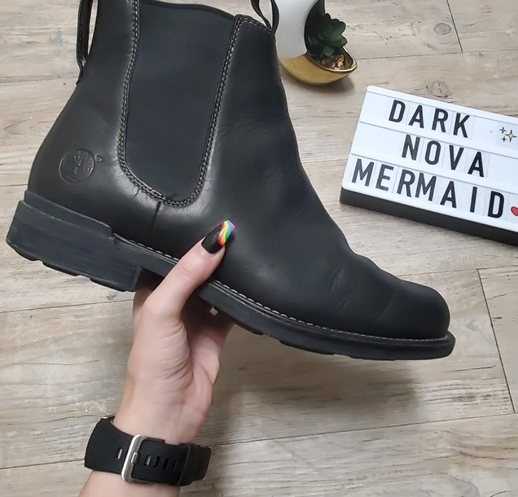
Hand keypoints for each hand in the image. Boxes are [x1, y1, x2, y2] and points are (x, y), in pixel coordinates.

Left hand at [113, 224, 233, 443]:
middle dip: (212, 251)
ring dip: (229, 271)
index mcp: (153, 291)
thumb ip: (186, 275)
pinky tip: (256, 277)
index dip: (186, 237)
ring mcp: (198, 316)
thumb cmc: (154, 360)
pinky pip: (232, 307)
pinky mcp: (217, 331)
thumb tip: (216, 240)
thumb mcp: (162, 310)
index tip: (209, 212)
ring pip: (216, 285)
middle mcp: (175, 300)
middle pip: (197, 269)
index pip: (170, 256)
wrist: (170, 412)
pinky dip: (243, 295)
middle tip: (237, 224)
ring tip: (249, 242)